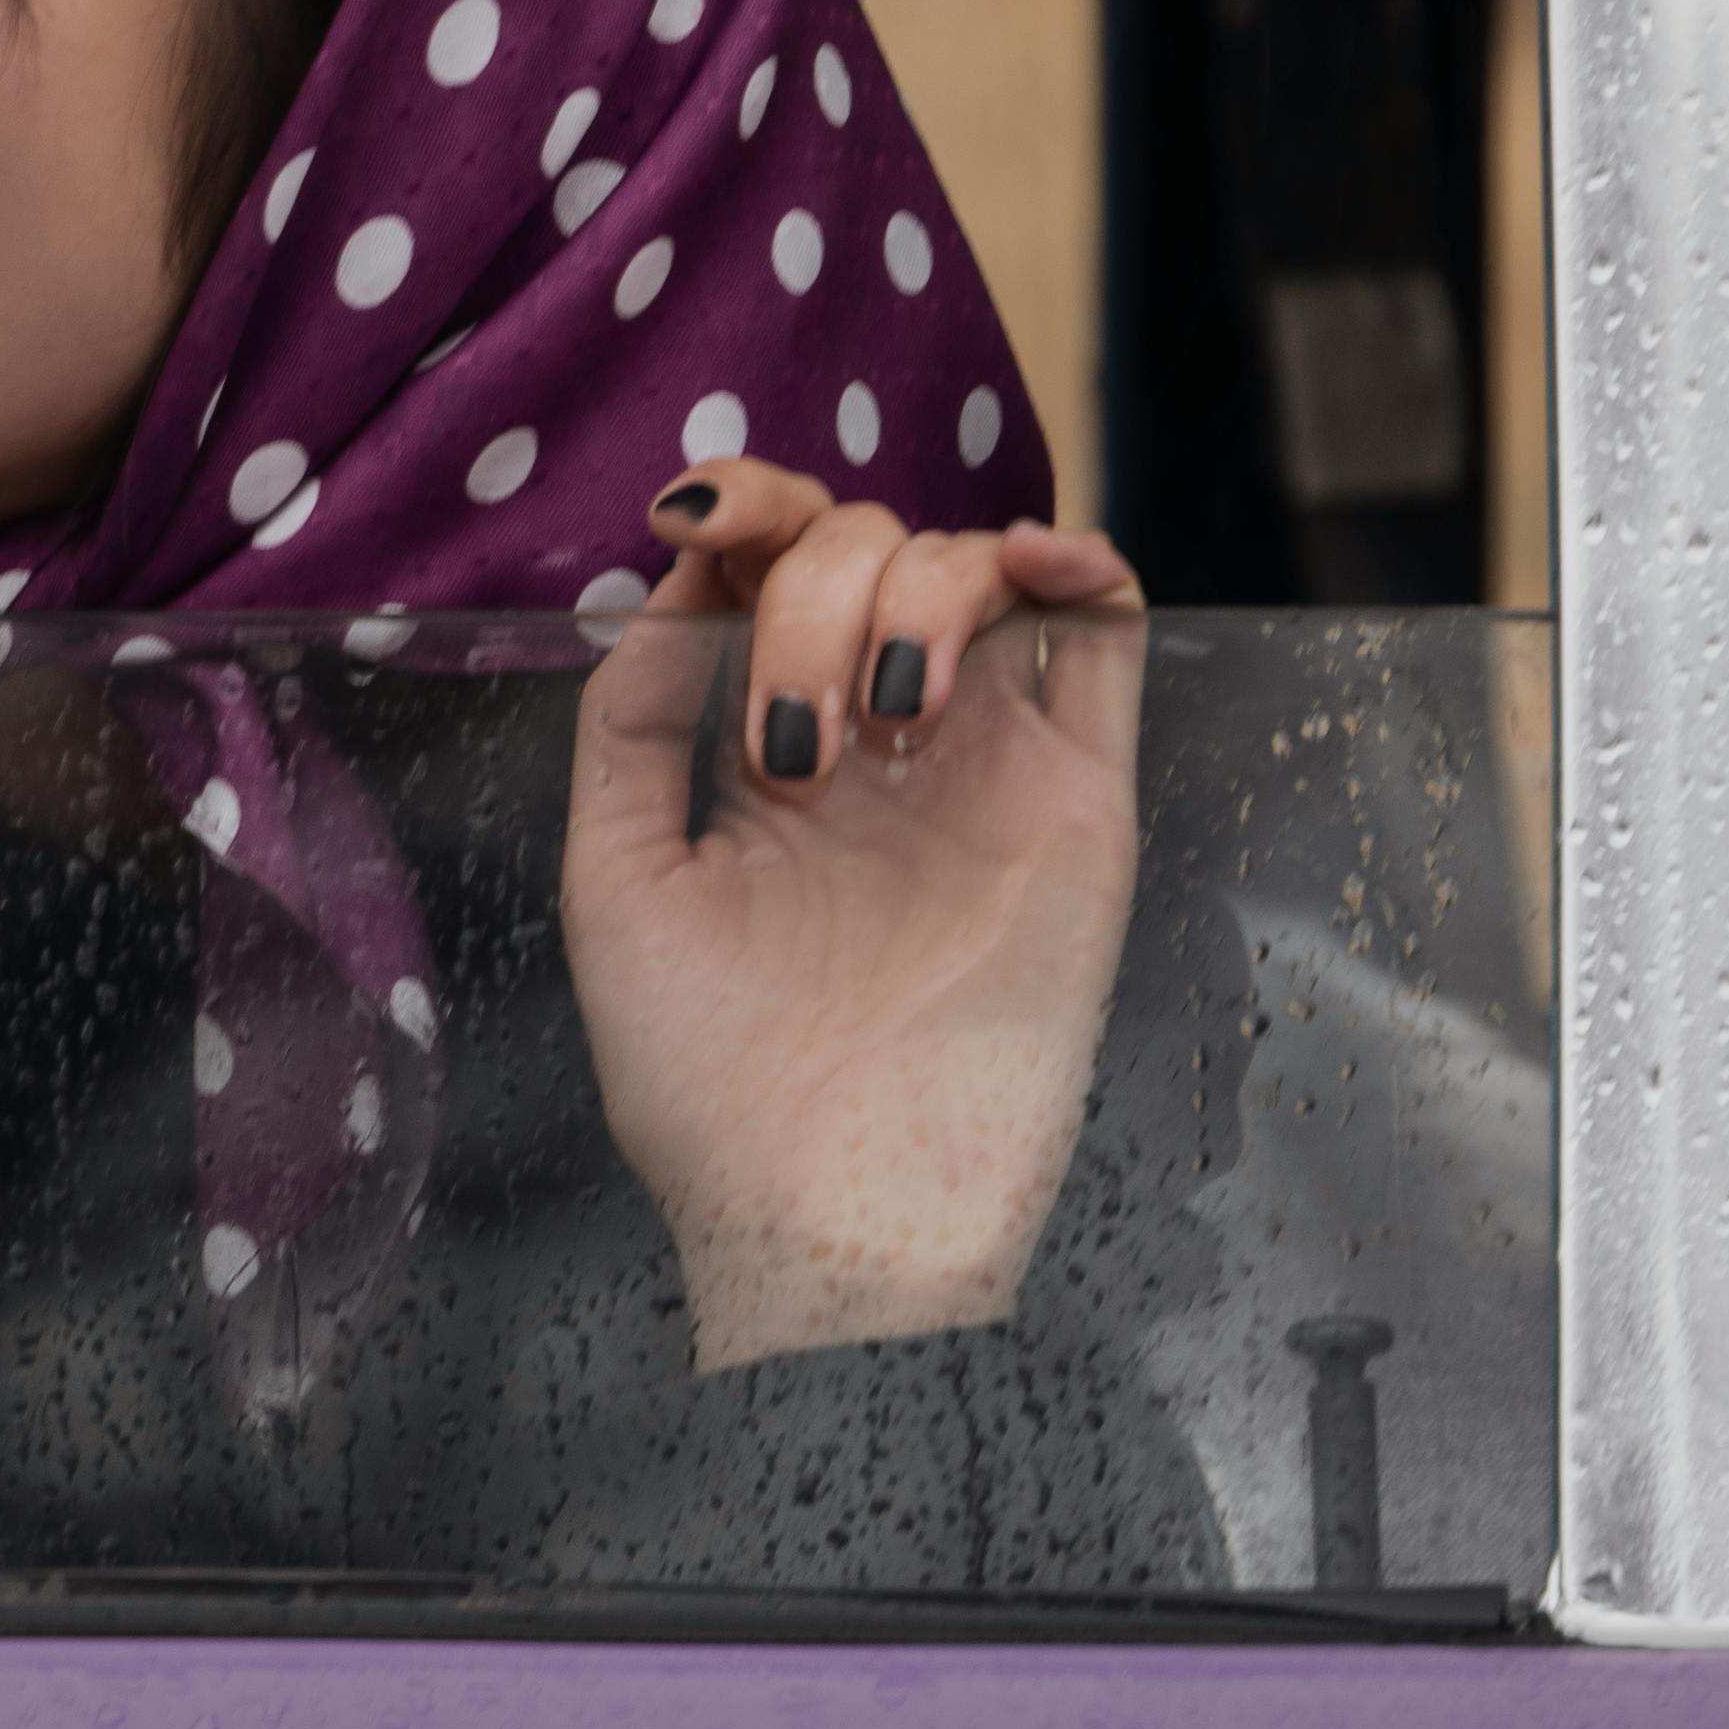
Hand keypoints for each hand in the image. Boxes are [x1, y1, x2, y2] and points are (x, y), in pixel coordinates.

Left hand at [559, 465, 1144, 1369]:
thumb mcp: (618, 885)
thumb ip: (632, 727)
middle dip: (813, 589)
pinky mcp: (1080, 805)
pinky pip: (1110, 640)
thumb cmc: (712, 1083)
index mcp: (774, 750)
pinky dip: (1077, 562)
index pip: (772, 573)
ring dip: (915, 587)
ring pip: (978, 566)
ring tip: (878, 720)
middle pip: (871, 549)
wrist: (835, 1214)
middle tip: (792, 733)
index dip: (746, 513)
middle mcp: (885, 743)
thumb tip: (675, 586)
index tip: (693, 520)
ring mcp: (986, 766)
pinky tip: (1022, 565)